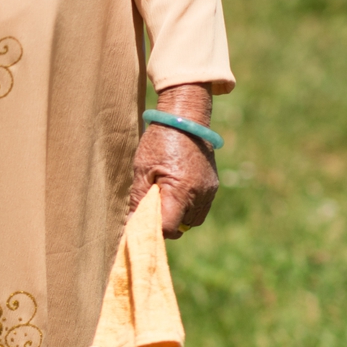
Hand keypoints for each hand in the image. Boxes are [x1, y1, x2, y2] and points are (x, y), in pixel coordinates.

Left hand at [128, 101, 216, 239]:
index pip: (169, 228)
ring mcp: (209, 191)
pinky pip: (201, 208)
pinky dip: (188, 207)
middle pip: (182, 227)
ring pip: (193, 221)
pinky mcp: (213, 186)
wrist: (185, 118)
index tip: (144, 219)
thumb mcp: (142, 170)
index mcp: (181, 191)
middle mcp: (199, 194)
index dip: (155, 228)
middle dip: (167, 223)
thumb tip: (133, 223)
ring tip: (166, 198)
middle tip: (153, 206)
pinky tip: (177, 192)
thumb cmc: (160, 141)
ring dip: (179, 216)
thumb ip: (138, 199)